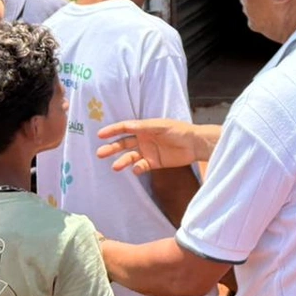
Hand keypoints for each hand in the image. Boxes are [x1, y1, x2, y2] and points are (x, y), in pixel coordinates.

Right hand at [96, 119, 216, 173]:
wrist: (195, 144)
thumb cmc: (179, 130)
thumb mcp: (161, 126)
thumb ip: (144, 127)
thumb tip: (127, 126)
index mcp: (144, 128)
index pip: (125, 128)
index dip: (112, 130)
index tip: (100, 135)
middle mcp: (144, 139)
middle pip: (123, 144)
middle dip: (112, 148)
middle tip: (100, 153)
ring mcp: (148, 151)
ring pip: (130, 157)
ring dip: (122, 161)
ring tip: (115, 167)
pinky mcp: (154, 163)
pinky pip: (141, 166)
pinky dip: (137, 168)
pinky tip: (137, 169)